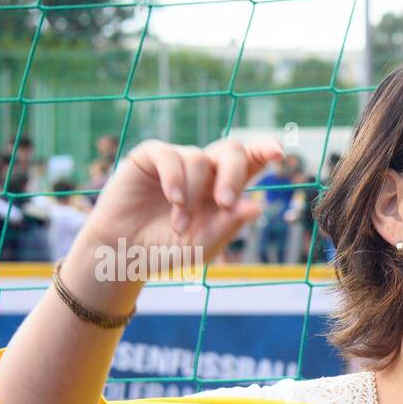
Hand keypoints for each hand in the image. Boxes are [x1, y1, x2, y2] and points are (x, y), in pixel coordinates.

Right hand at [76, 137, 284, 267]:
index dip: (265, 150)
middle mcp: (205, 171)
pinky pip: (170, 156)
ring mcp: (178, 161)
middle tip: (224, 203)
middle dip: (233, 175)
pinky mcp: (150, 158)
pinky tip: (173, 201)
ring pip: (199, 159)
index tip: (278, 153)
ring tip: (180, 225)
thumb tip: (256, 207)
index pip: (251, 161)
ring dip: (192, 194)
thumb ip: (227, 226)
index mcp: (225, 189)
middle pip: (232, 149)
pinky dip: (175, 179)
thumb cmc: (167, 250)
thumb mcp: (202, 244)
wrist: (124, 254)